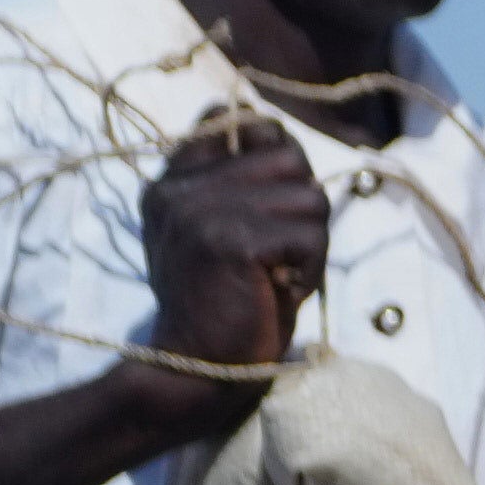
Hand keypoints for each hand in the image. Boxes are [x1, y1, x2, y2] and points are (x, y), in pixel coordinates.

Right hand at [139, 115, 326, 388]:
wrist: (196, 367)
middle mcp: (179, 186)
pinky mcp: (231, 240)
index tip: (270, 202)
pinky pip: (311, 234)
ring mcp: (201, 210)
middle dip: (303, 206)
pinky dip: (312, 268)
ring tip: (277, 275)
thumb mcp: (217, 231)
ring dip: (312, 242)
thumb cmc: (224, 303)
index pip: (232, 117)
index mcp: (172, 179)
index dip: (273, 148)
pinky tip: (280, 291)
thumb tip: (277, 131)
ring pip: (309, 195)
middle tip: (279, 254)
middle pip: (289, 156)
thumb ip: (235, 182)